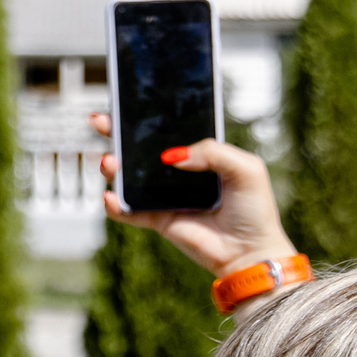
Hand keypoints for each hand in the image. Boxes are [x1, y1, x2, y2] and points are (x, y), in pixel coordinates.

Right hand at [90, 111, 297, 278]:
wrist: (250, 251)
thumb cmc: (254, 209)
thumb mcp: (246, 168)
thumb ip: (213, 152)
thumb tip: (172, 156)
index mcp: (198, 156)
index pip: (167, 132)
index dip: (147, 119)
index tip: (128, 105)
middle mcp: (176, 174)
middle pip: (139, 150)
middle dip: (116, 134)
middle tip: (101, 122)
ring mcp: (163, 197)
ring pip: (128, 178)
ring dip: (113, 168)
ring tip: (110, 163)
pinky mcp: (156, 219)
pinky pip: (128, 211)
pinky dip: (114, 205)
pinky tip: (111, 197)